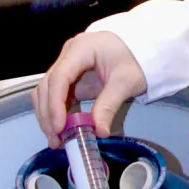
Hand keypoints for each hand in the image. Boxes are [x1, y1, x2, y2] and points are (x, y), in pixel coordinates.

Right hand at [32, 31, 147, 146]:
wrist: (142, 49)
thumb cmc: (136, 58)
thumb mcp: (126, 81)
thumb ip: (109, 105)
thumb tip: (99, 132)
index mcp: (81, 49)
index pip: (59, 77)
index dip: (55, 104)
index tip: (59, 127)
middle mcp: (68, 55)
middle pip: (47, 86)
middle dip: (48, 114)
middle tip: (56, 139)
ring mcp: (67, 65)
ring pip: (46, 92)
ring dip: (48, 116)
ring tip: (57, 139)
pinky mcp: (70, 77)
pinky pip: (56, 95)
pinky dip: (56, 113)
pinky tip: (62, 130)